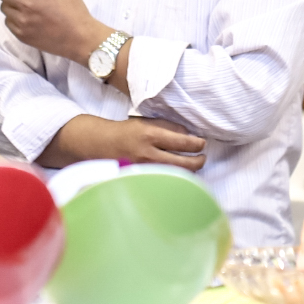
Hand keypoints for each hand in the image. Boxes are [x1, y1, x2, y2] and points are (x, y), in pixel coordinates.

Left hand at [0, 0, 110, 63]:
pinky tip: (26, 18)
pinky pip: (8, 22)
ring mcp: (22, 22)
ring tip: (23, 5)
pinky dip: (13, 17)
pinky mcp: (21, 35)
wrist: (79, 38)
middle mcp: (27, 5)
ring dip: (10, 3)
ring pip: (3, 7)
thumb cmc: (74, 10)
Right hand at [38, 114, 206, 171]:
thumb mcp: (146, 122)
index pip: (183, 142)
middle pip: (185, 163)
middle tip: (202, 157)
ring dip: (189, 171)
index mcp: (151, 136)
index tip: (202, 143)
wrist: (100, 145)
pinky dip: (175, 177)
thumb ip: (169, 126)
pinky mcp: (142, 180)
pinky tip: (178, 173)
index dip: (197, 144)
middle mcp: (149, 154)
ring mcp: (146, 170)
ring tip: (193, 165)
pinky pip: (165, 181)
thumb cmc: (126, 132)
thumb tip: (190, 134)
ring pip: (177, 175)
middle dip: (199, 160)